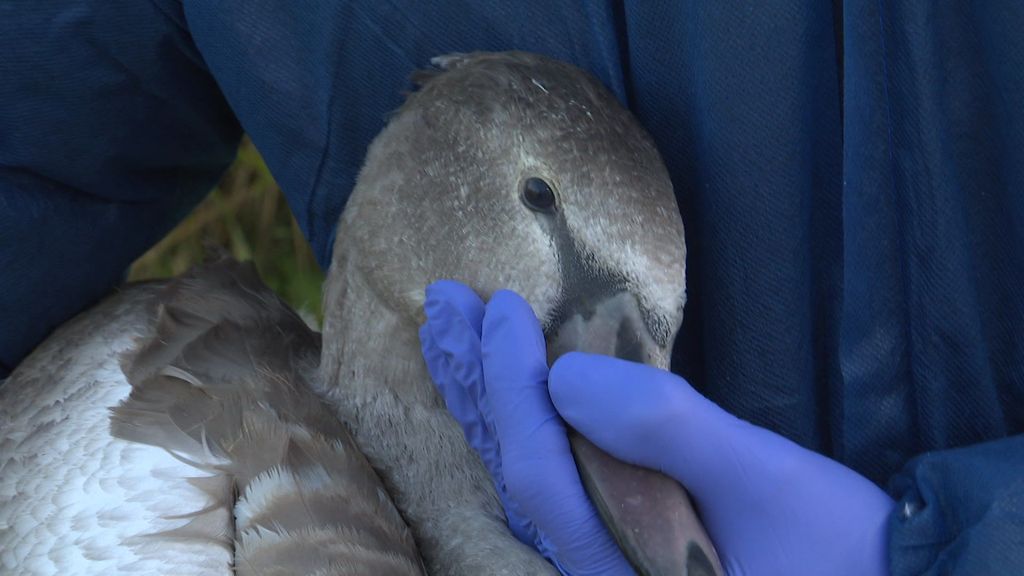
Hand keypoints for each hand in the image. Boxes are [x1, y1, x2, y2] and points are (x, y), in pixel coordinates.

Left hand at [421, 281, 894, 575]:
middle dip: (477, 382)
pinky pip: (553, 477)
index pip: (541, 471)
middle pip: (516, 472)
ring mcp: (608, 561)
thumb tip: (567, 378)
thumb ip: (670, 433)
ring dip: (490, 396)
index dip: (513, 386)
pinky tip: (506, 388)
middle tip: (444, 303)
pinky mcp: (625, 542)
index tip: (502, 308)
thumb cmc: (840, 549)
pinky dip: (524, 422)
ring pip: (528, 473)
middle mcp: (600, 571)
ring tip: (457, 331)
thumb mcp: (769, 482)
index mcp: (624, 569)